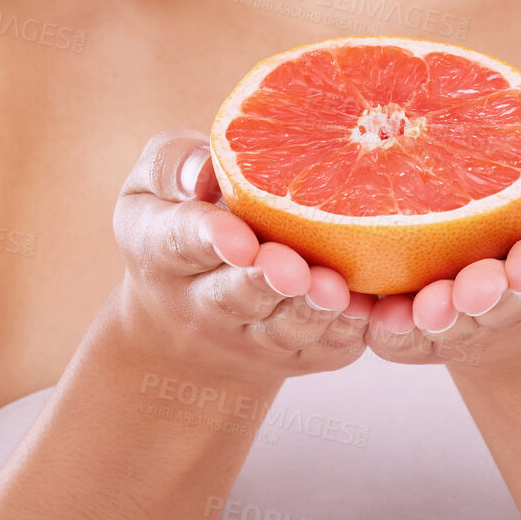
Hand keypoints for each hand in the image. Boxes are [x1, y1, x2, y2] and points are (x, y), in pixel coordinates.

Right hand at [109, 130, 375, 384]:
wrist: (188, 319)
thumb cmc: (180, 222)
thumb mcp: (153, 186)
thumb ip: (172, 164)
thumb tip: (201, 171)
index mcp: (161, 251)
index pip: (182, 243)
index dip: (210, 240)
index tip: (239, 238)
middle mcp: (202, 305)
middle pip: (235, 296)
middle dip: (266, 282)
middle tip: (293, 270)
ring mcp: (250, 336)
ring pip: (282, 329)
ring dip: (310, 311)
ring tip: (334, 291)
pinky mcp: (296, 354)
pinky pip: (323, 348)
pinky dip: (346, 331)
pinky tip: (367, 309)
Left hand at [364, 124, 520, 372]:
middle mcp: (516, 291)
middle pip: (500, 299)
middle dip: (483, 295)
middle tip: (468, 292)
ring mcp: (470, 313)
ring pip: (450, 322)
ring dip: (433, 317)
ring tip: (417, 311)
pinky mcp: (425, 327)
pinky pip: (404, 336)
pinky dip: (388, 329)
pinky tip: (370, 312)